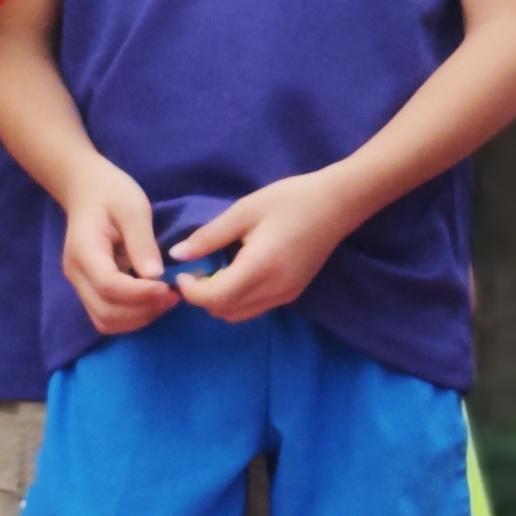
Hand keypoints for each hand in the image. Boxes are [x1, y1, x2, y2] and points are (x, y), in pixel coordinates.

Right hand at [58, 165, 177, 333]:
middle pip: (105, 312)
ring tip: (165, 299)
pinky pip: (107, 315)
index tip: (168, 287)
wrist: (86, 189)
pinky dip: (131, 316)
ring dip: (138, 318)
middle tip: (172, 295)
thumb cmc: (112, 193)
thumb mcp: (133, 208)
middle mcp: (76, 274)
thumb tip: (155, 275)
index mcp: (84, 251)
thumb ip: (142, 242)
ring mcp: (80, 284)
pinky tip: (152, 300)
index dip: (140, 294)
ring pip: (105, 320)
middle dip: (143, 310)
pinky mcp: (88, 289)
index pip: (109, 286)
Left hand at [168, 170, 360, 322]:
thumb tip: (178, 255)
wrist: (337, 204)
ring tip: (217, 271)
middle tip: (197, 270)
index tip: (183, 272)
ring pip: (239, 315)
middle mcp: (274, 289)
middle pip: (225, 312)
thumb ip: (209, 236)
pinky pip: (255, 307)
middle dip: (203, 297)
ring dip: (220, 300)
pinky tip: (239, 273)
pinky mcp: (293, 293)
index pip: (215, 298)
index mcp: (260, 267)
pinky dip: (238, 299)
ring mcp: (286, 295)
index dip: (191, 291)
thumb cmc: (289, 200)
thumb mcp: (244, 211)